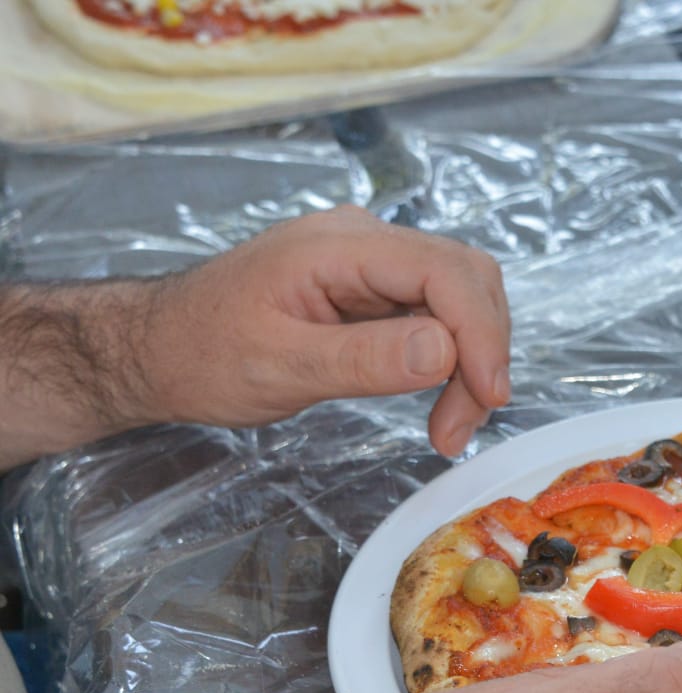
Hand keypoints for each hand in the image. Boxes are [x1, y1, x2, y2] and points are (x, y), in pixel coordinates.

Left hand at [137, 205, 510, 456]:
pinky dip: (450, 360)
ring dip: (470, 361)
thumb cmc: (200, 354)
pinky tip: (436, 400)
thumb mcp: (278, 366)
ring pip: (459, 298)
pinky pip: (434, 315)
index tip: (487, 396)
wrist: (156, 349)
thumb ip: (363, 358)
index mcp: (337, 246)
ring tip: (448, 424)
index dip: (480, 333)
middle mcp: (362, 241)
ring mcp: (369, 263)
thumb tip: (445, 353)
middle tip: (464, 422)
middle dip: (482, 351)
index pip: (445, 271)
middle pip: (466, 278)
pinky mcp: (372, 290)